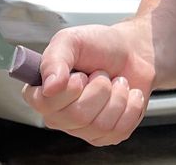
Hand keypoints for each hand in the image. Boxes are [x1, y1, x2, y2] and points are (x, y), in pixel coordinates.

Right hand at [22, 22, 154, 146]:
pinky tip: (127, 94)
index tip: (81, 74)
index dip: (69, 89)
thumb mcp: (71, 40)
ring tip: (115, 82)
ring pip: (101, 125)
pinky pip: (120, 130)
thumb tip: (49, 87)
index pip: (45, 104)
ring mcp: (83, 129)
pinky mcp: (107, 136)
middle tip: (101, 74)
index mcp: (44, 92)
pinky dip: (131, 105)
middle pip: (77, 116)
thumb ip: (55, 59)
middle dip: (99, 87)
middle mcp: (60, 115)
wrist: (131, 51)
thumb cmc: (98, 45)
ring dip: (117, 94)